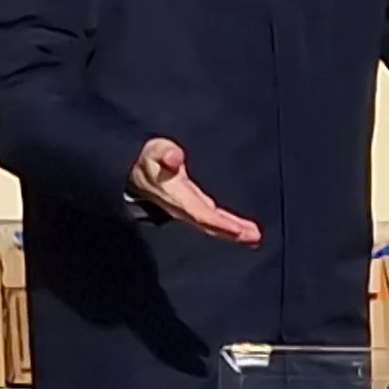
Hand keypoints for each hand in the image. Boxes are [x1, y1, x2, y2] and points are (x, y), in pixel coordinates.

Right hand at [129, 138, 262, 244]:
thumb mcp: (153, 151)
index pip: (200, 214)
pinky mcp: (195, 207)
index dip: (218, 223)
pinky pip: (213, 220)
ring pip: (213, 225)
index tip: (237, 229)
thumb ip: (163, 152)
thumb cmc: (147, 160)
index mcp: (177, 198)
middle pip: (210, 225)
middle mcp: (184, 208)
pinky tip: (240, 230)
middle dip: (231, 232)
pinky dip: (228, 226)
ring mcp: (190, 209)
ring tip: (253, 238)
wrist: (135, 171)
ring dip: (233, 232)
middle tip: (253, 237)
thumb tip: (174, 156)